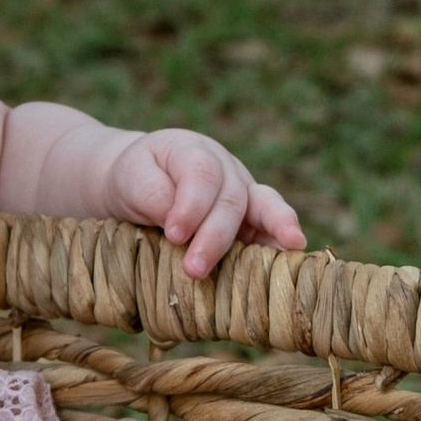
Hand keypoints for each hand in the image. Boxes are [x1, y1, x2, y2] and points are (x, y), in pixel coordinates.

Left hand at [101, 132, 304, 281]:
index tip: (174, 234)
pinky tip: (288, 258)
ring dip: (272, 231)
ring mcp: (243, 193)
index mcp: (195, 151)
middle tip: (195, 268)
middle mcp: (227, 170)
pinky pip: (270, 229)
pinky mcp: (250, 221)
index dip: (192, 206)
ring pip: (265, 206)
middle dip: (215, 236)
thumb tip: (180, 226)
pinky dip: (280, 242)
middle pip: (232, 198)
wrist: (137, 184)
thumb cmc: (135, 180)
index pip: (202, 174)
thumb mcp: (131, 179)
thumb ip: (153, 195)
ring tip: (289, 245)